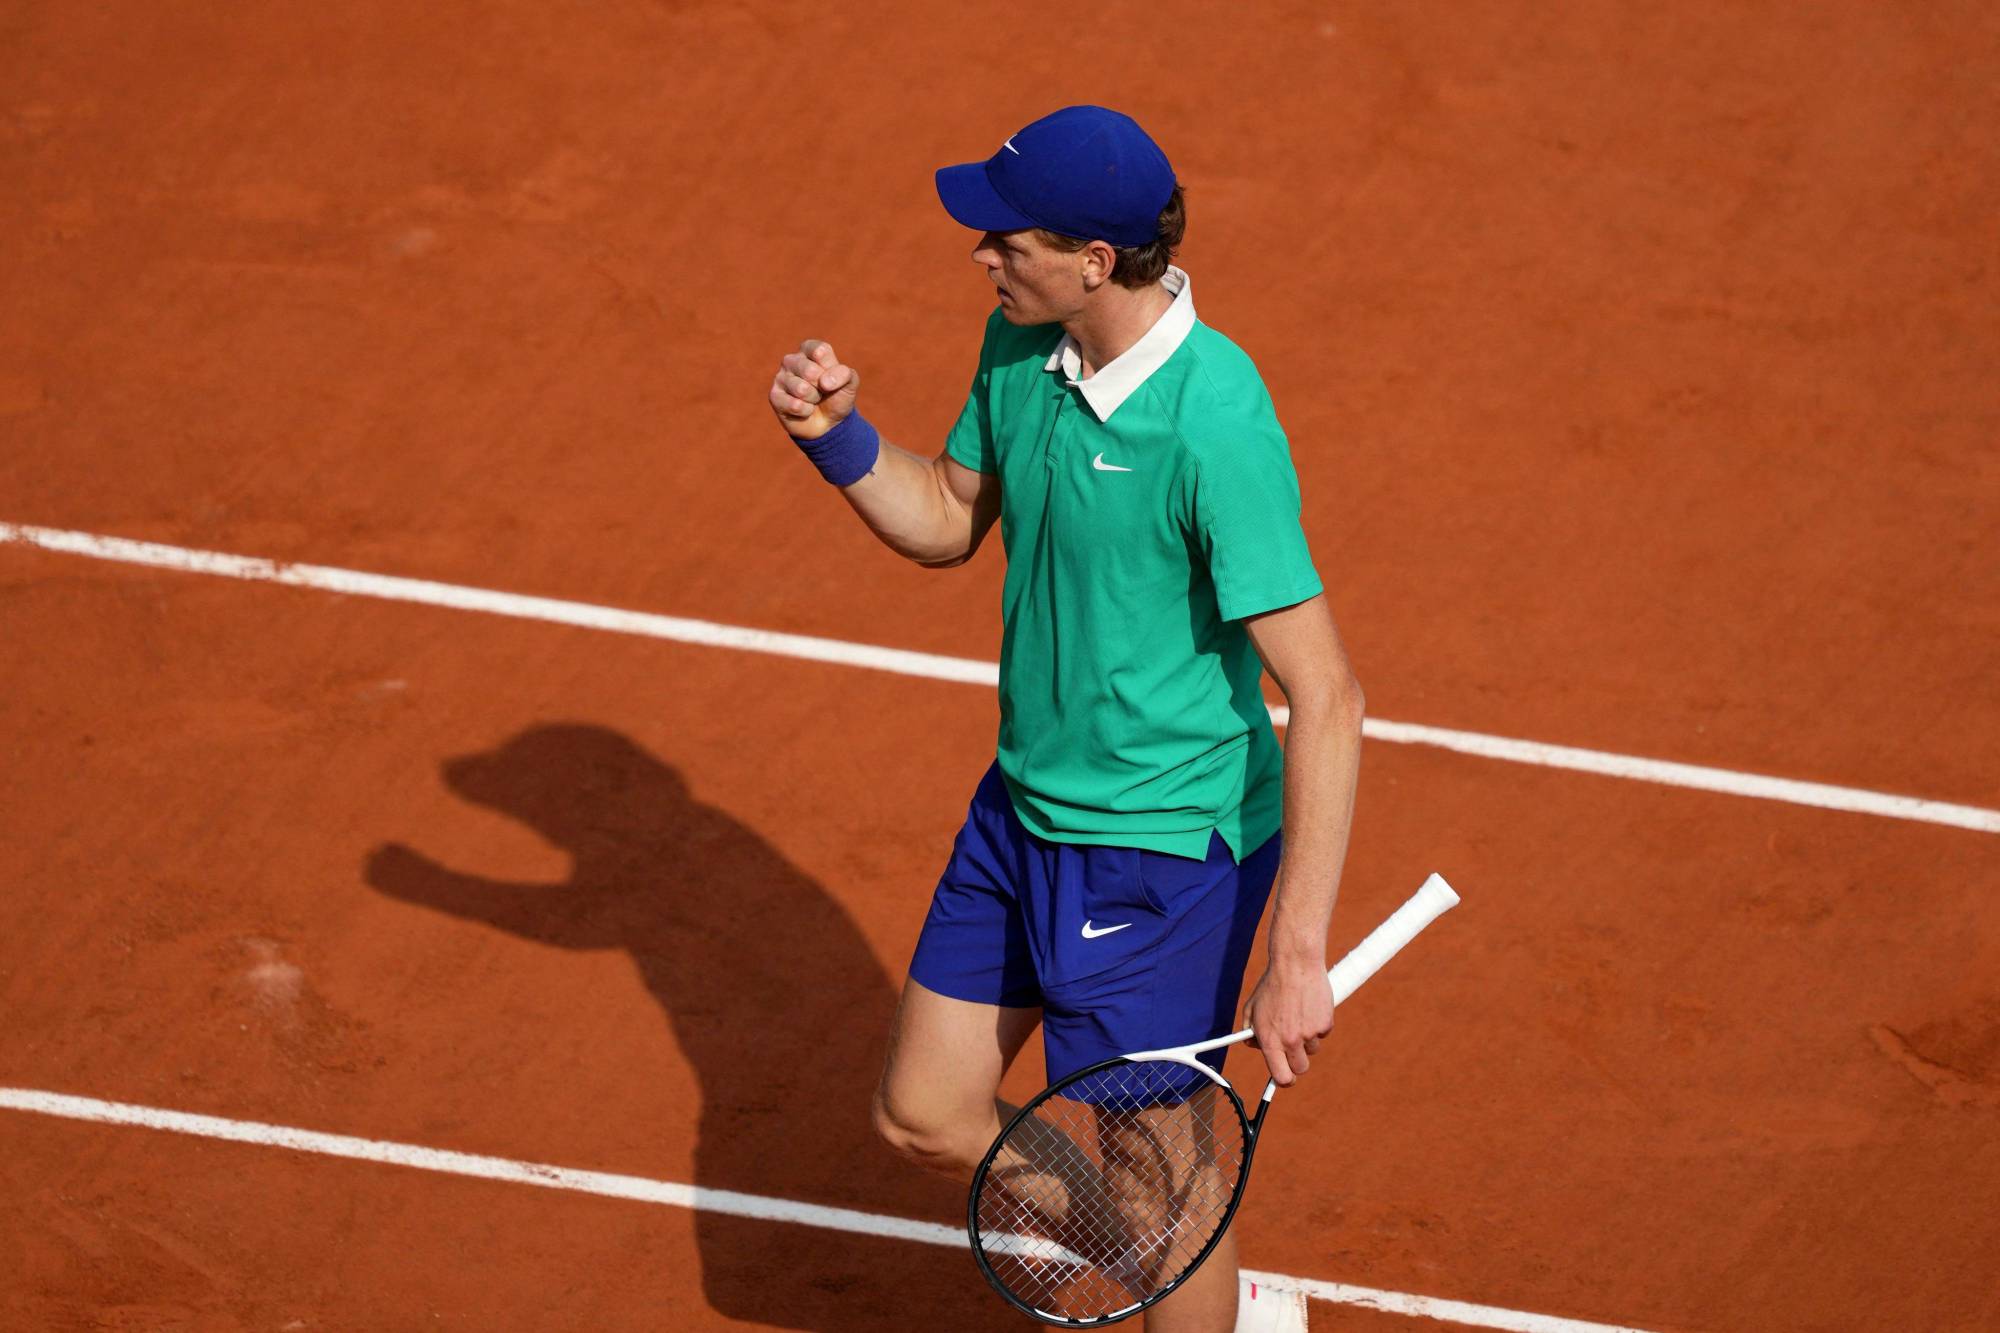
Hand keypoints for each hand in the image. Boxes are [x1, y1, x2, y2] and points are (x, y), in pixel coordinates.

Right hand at [769, 339, 859, 440]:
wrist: (828, 423)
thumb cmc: (837, 397)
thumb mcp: (850, 383)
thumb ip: (845, 374)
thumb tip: (824, 382)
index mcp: (809, 349)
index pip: (820, 351)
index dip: (831, 370)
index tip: (832, 377)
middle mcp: (792, 360)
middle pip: (810, 371)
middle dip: (822, 388)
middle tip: (822, 391)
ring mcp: (781, 377)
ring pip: (801, 389)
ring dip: (814, 400)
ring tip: (813, 400)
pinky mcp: (775, 396)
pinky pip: (794, 405)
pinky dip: (805, 411)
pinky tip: (804, 410)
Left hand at [1242, 957, 1333, 1086]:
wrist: (1296, 964)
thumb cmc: (1271, 985)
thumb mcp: (1252, 1008)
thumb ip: (1249, 1031)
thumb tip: (1254, 1045)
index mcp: (1271, 1040)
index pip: (1281, 1076)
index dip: (1284, 1080)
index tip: (1285, 1076)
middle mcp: (1291, 1041)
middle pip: (1300, 1068)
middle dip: (1297, 1061)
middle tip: (1293, 1046)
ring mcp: (1310, 1033)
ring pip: (1312, 1049)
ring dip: (1307, 1039)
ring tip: (1298, 1015)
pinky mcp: (1325, 1023)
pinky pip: (1322, 1033)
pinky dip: (1318, 1024)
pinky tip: (1309, 1007)